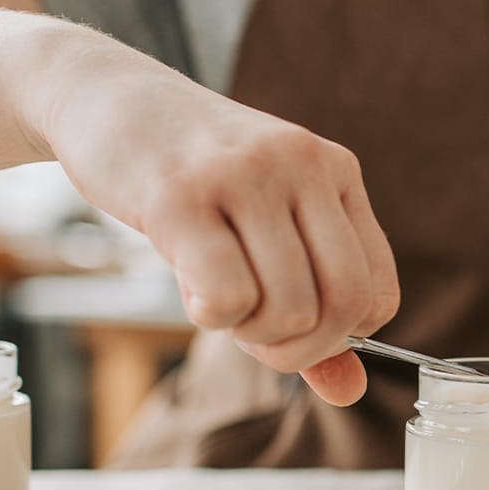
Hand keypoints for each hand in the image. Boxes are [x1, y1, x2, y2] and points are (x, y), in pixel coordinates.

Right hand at [38, 54, 398, 404]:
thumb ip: (312, 313)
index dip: (338, 338)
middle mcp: (303, 166)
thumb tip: (351, 392)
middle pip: (342, 307)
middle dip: (297, 348)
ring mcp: (245, 176)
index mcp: (337, 172)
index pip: (379, 293)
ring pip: (288, 309)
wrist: (109, 98)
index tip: (294, 330)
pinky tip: (189, 284)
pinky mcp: (181, 196)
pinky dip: (210, 316)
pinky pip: (226, 297)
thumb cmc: (195, 179)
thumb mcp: (267, 229)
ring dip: (246, 330)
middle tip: (252, 331)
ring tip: (214, 293)